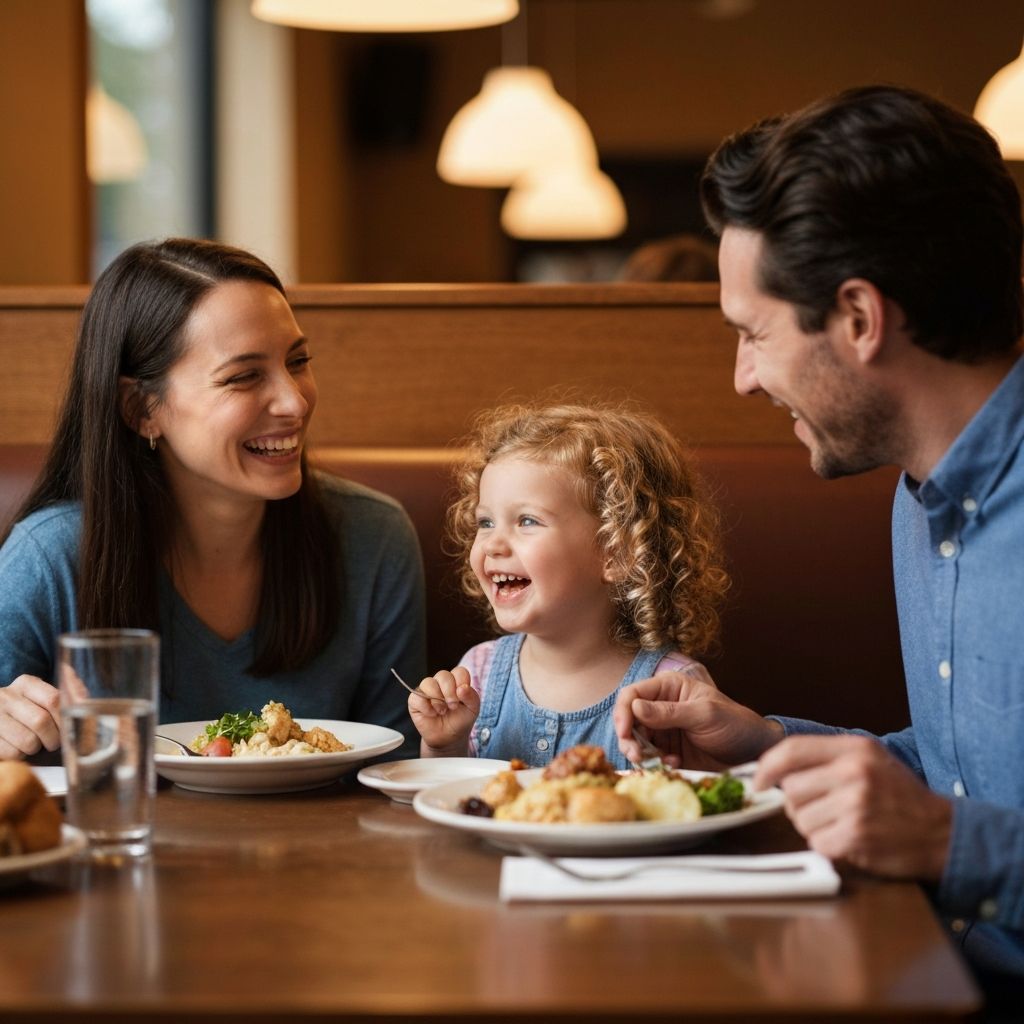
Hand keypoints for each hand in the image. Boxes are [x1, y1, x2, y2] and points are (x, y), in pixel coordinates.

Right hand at [0, 675, 61, 758]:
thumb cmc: (27, 712)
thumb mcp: (44, 696)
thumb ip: (68, 693)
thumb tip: (83, 700)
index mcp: (26, 683)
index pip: (53, 699)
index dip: (64, 719)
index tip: (68, 729)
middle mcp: (7, 696)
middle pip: (41, 721)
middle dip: (53, 738)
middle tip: (52, 743)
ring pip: (27, 740)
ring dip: (35, 748)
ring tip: (33, 745)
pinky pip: (12, 753)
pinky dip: (20, 756)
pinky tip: (17, 748)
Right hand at [408, 667, 479, 756]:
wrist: (449, 738)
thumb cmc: (461, 721)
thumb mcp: (473, 709)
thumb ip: (471, 697)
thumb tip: (463, 687)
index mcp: (456, 682)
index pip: (459, 672)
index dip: (461, 682)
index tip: (462, 696)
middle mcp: (441, 683)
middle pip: (443, 675)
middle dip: (449, 692)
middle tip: (453, 706)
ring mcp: (427, 690)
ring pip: (428, 683)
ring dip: (437, 699)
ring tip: (442, 711)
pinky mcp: (416, 701)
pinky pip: (416, 697)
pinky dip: (425, 707)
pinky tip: (432, 714)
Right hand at [613, 666, 782, 769]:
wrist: (753, 753)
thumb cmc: (734, 723)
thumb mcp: (704, 714)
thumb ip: (669, 712)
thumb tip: (635, 707)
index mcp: (668, 688)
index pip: (633, 694)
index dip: (623, 712)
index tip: (624, 732)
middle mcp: (660, 707)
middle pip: (629, 720)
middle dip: (628, 738)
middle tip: (636, 756)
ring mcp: (663, 730)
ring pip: (635, 741)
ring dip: (640, 753)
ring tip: (655, 762)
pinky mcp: (668, 751)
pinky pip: (650, 758)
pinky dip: (655, 763)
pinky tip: (673, 764)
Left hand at [755, 734, 951, 879]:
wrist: (943, 833)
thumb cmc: (900, 796)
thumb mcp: (869, 760)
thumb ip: (826, 758)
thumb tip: (774, 767)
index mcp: (855, 748)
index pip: (792, 750)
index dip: (767, 767)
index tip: (758, 781)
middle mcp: (854, 773)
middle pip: (791, 789)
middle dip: (798, 803)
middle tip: (825, 809)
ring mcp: (855, 805)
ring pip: (800, 818)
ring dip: (814, 826)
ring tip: (843, 823)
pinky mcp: (856, 836)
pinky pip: (817, 842)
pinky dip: (828, 845)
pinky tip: (851, 839)